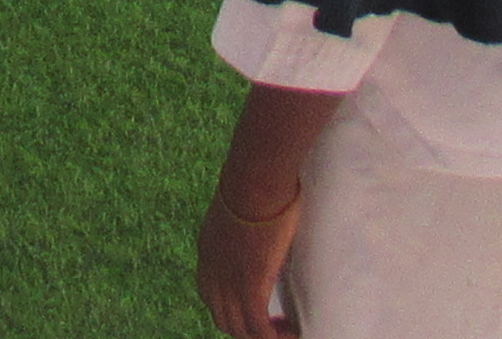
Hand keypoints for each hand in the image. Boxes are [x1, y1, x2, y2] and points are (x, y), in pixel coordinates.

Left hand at [195, 188, 298, 337]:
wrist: (255, 179)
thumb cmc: (255, 180)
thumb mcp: (240, 204)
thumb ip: (245, 218)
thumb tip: (264, 214)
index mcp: (208, 252)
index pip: (210, 295)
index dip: (231, 307)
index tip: (254, 306)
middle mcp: (213, 272)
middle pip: (223, 318)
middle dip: (246, 327)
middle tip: (273, 324)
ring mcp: (229, 282)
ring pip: (240, 330)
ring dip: (262, 336)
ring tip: (285, 331)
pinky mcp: (251, 287)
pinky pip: (260, 330)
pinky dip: (276, 337)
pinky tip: (293, 331)